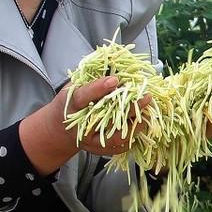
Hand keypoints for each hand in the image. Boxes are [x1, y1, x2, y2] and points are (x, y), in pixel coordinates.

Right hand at [21, 76, 151, 174]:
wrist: (62, 130)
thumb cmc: (72, 103)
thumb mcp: (75, 86)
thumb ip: (91, 78)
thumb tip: (114, 61)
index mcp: (71, 105)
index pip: (83, 97)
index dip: (98, 88)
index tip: (115, 79)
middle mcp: (81, 126)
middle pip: (105, 119)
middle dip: (128, 108)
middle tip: (146, 96)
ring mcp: (91, 140)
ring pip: (116, 136)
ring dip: (136, 124)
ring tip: (149, 111)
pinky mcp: (101, 150)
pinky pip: (121, 146)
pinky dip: (134, 135)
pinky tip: (144, 124)